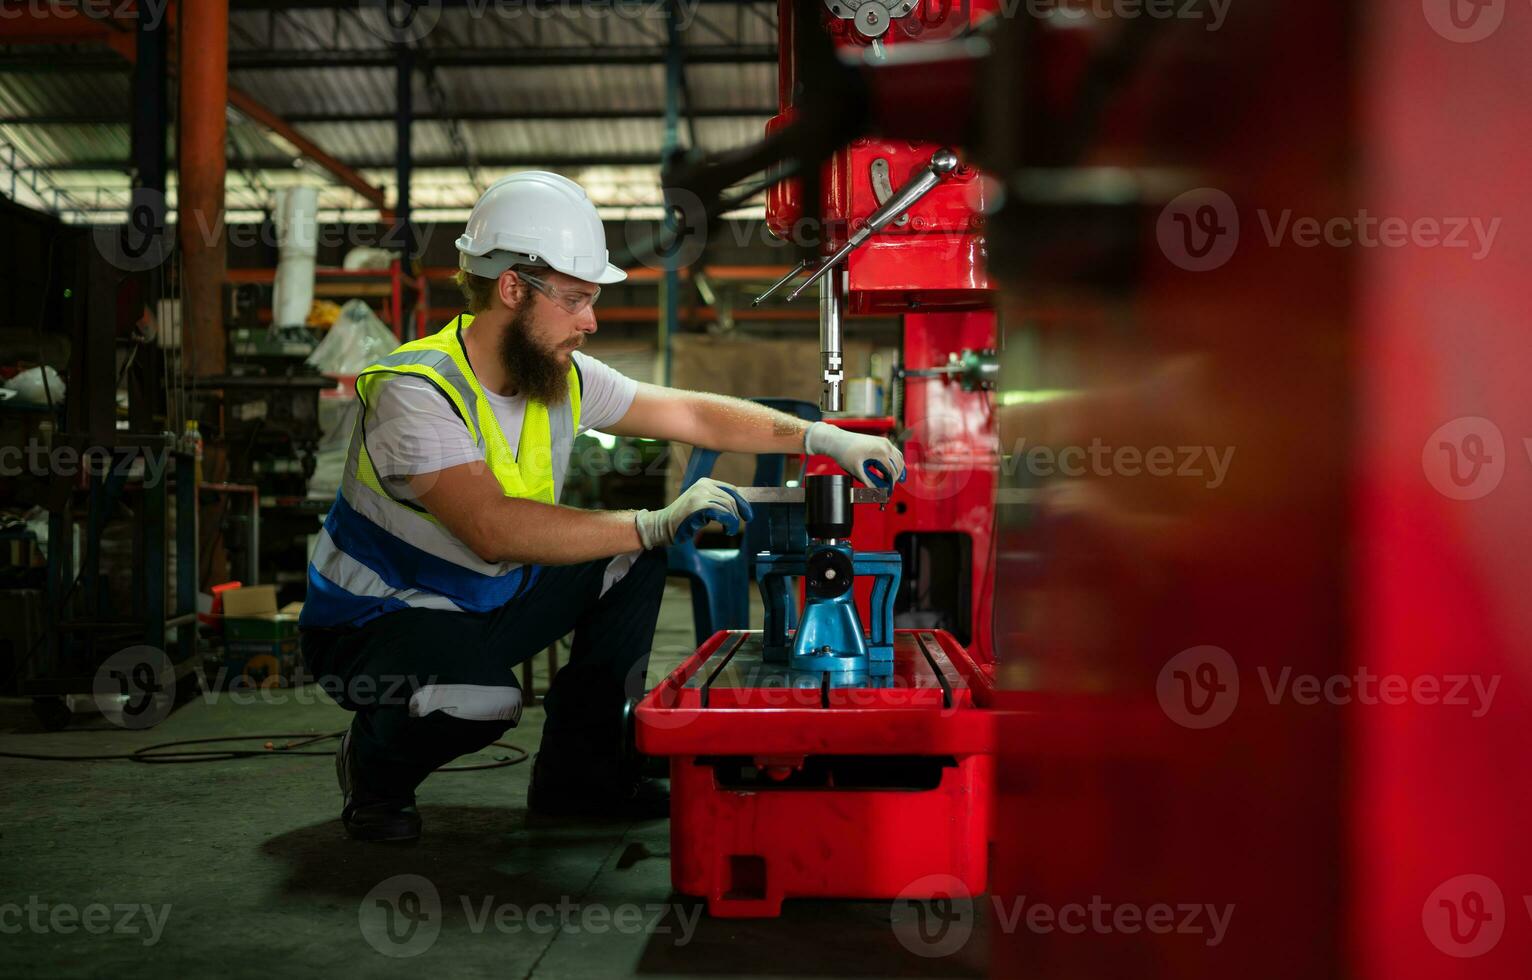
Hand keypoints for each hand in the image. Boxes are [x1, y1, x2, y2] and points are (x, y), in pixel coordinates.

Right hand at [634, 478, 753, 549]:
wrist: (663, 525)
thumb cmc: (683, 519)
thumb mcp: (702, 505)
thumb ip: (716, 501)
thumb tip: (739, 505)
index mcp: (705, 482)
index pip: (731, 489)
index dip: (742, 502)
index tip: (748, 514)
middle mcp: (704, 485)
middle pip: (732, 498)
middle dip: (739, 513)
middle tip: (737, 525)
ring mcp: (701, 494)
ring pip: (729, 506)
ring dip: (732, 521)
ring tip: (728, 530)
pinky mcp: (700, 506)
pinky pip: (723, 514)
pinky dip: (729, 523)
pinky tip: (726, 530)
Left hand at [803, 421, 906, 488]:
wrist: (837, 440)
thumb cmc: (845, 453)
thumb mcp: (857, 471)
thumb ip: (868, 483)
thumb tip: (877, 493)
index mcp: (881, 452)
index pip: (892, 472)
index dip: (891, 484)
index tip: (888, 492)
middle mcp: (886, 445)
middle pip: (898, 465)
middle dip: (895, 478)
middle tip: (888, 488)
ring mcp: (885, 442)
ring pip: (898, 458)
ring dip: (896, 470)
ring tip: (889, 480)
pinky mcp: (882, 441)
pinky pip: (894, 453)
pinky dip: (894, 462)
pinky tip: (889, 470)